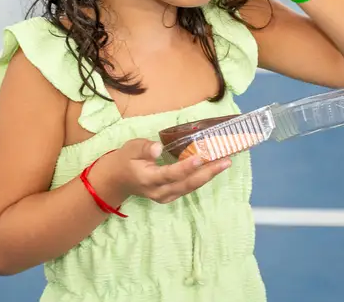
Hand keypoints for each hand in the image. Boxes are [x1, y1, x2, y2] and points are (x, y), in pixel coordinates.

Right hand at [94, 139, 231, 204]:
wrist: (118, 180)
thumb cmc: (125, 160)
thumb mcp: (130, 148)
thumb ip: (144, 149)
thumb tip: (158, 148)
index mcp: (148, 179)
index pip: (170, 174)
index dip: (186, 167)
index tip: (200, 158)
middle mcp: (159, 192)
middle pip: (187, 184)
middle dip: (208, 173)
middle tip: (225, 161)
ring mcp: (166, 196)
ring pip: (191, 187)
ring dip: (209, 175)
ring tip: (225, 163)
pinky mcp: (171, 196)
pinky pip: (189, 187)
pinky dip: (202, 178)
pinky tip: (213, 168)